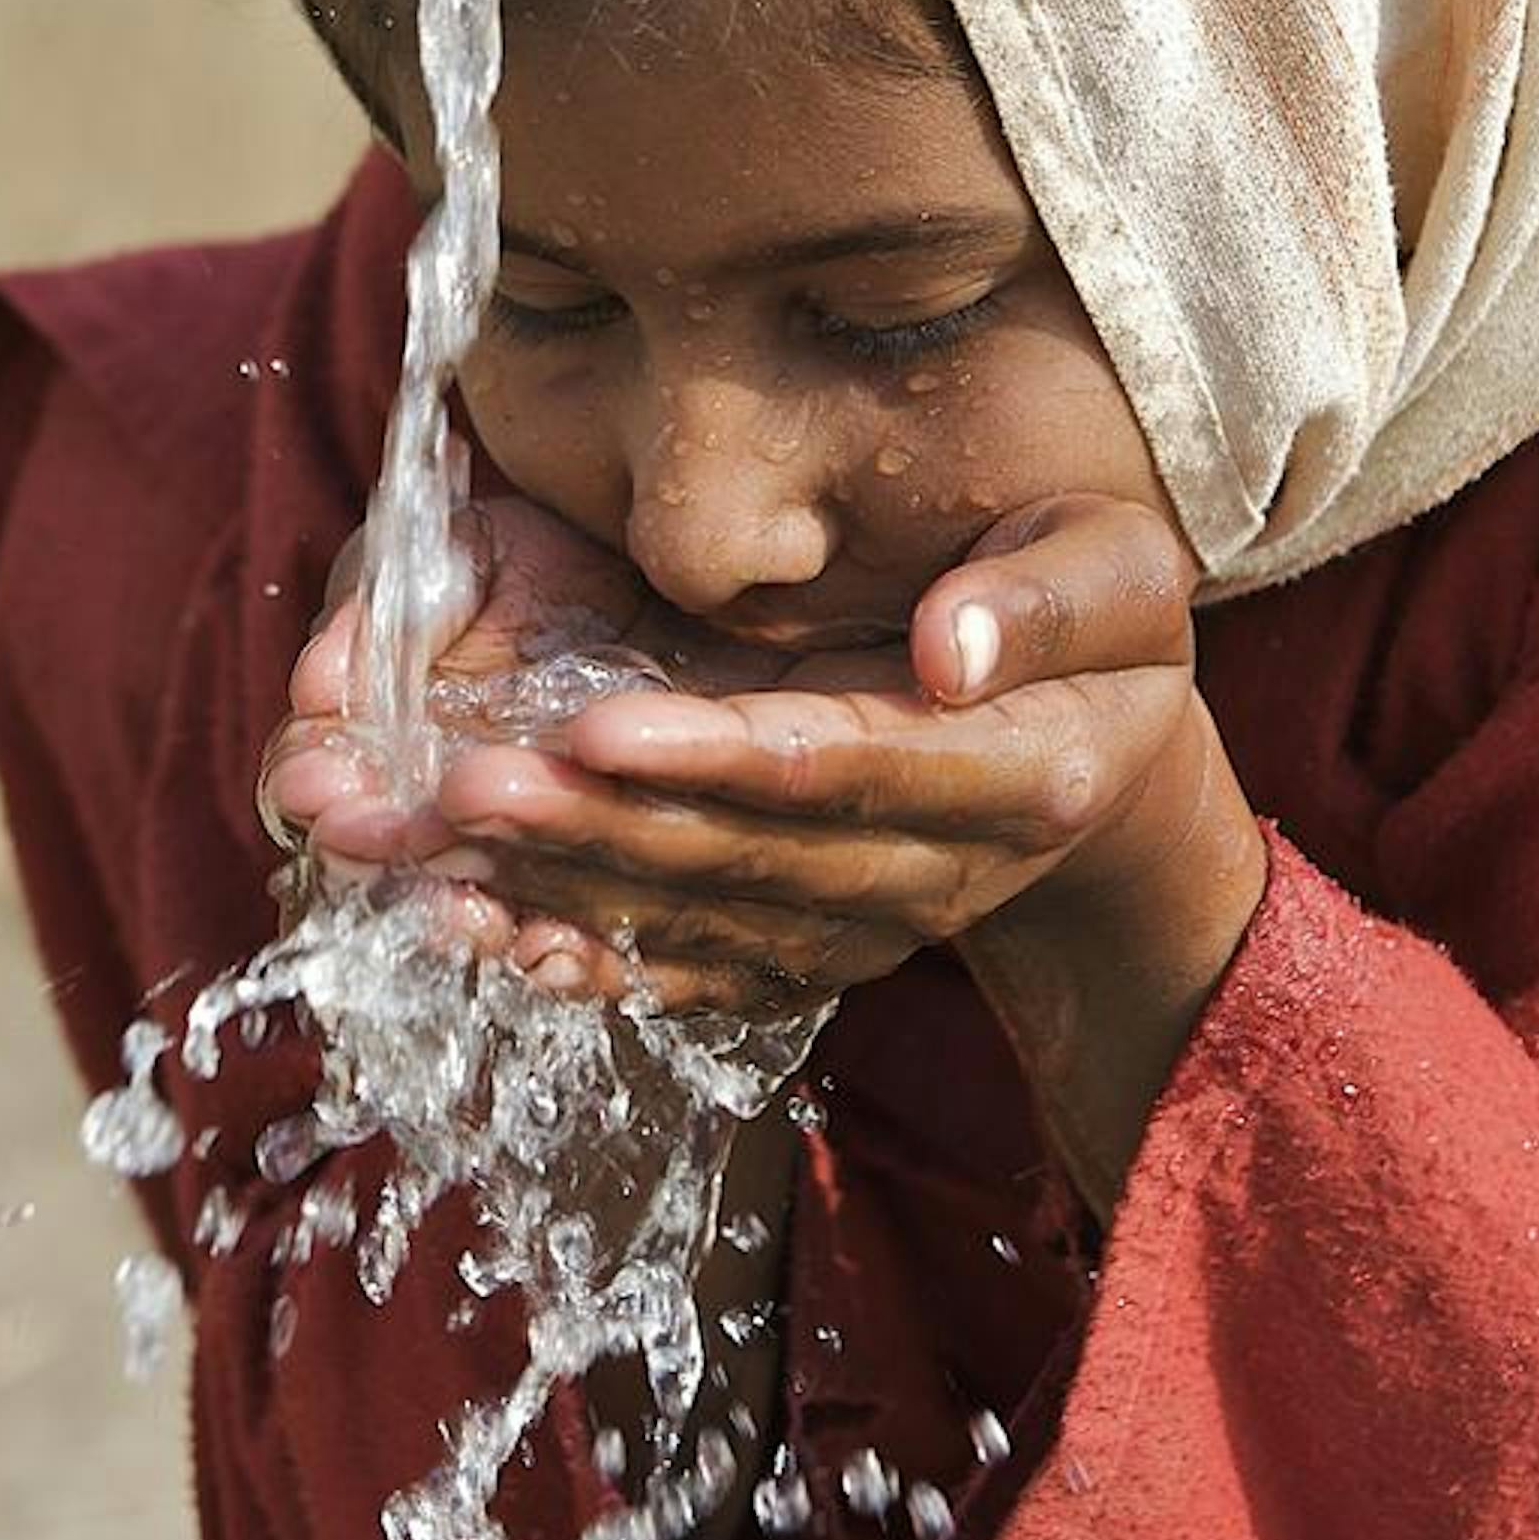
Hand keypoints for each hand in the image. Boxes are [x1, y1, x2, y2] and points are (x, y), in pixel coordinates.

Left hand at [296, 495, 1266, 1061]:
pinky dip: (577, 951)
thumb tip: (949, 649)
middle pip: (741, 861)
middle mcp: (931, 876)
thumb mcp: (1120, 574)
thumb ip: (1046, 600)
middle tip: (453, 790)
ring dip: (549, 888)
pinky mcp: (806, 948)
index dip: (716, 759)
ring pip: (690, 919)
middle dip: (591, 830)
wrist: (1103, 755)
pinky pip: (682, 966)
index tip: (592, 728)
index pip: (844, 771)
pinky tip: (467, 924)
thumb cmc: (1102, 627)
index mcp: (1013, 777)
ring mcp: (863, 927)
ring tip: (418, 842)